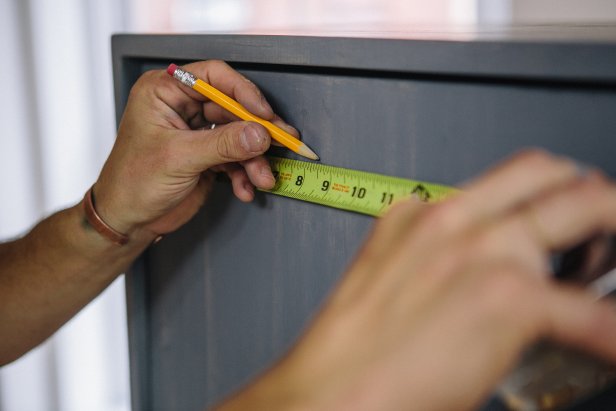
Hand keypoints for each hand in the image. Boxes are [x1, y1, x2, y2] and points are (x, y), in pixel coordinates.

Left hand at [93, 60, 297, 238]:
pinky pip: (237, 158)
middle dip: (257, 131)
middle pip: (233, 107)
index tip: (264, 114)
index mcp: (165, 92)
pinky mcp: (208, 155)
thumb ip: (222, 144)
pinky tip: (246, 188)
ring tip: (263, 177)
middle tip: (282, 141)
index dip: (243, 92)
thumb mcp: (178, 158)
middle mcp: (183, 107)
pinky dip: (245, 174)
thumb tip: (259, 134)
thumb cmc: (132, 182)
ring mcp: (198, 132)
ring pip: (240, 135)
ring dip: (255, 158)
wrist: (128, 220)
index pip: (214, 77)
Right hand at [218, 150, 615, 410]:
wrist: (330, 392)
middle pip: (548, 172)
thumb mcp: (388, 280)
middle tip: (599, 231)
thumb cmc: (353, 350)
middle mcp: (452, 220)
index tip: (558, 214)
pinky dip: (610, 328)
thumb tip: (475, 266)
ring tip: (601, 279)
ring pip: (585, 206)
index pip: (504, 176)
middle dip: (589, 196)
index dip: (544, 192)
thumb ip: (432, 258)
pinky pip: (592, 310)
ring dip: (607, 243)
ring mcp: (481, 250)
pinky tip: (610, 340)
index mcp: (419, 216)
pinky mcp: (506, 297)